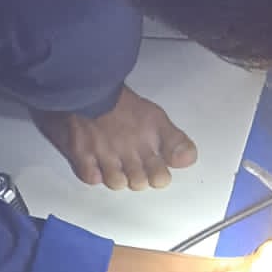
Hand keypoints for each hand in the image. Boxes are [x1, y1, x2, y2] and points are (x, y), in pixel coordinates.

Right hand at [31, 84, 197, 190]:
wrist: (92, 87)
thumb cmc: (125, 105)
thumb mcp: (157, 118)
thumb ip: (175, 141)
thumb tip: (189, 160)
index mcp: (147, 143)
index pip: (160, 178)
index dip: (159, 176)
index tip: (155, 168)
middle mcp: (127, 151)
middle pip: (138, 184)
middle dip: (138, 178)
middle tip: (133, 165)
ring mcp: (103, 153)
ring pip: (115, 183)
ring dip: (116, 177)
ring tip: (115, 165)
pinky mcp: (82, 153)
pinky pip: (91, 178)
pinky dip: (95, 175)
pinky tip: (98, 165)